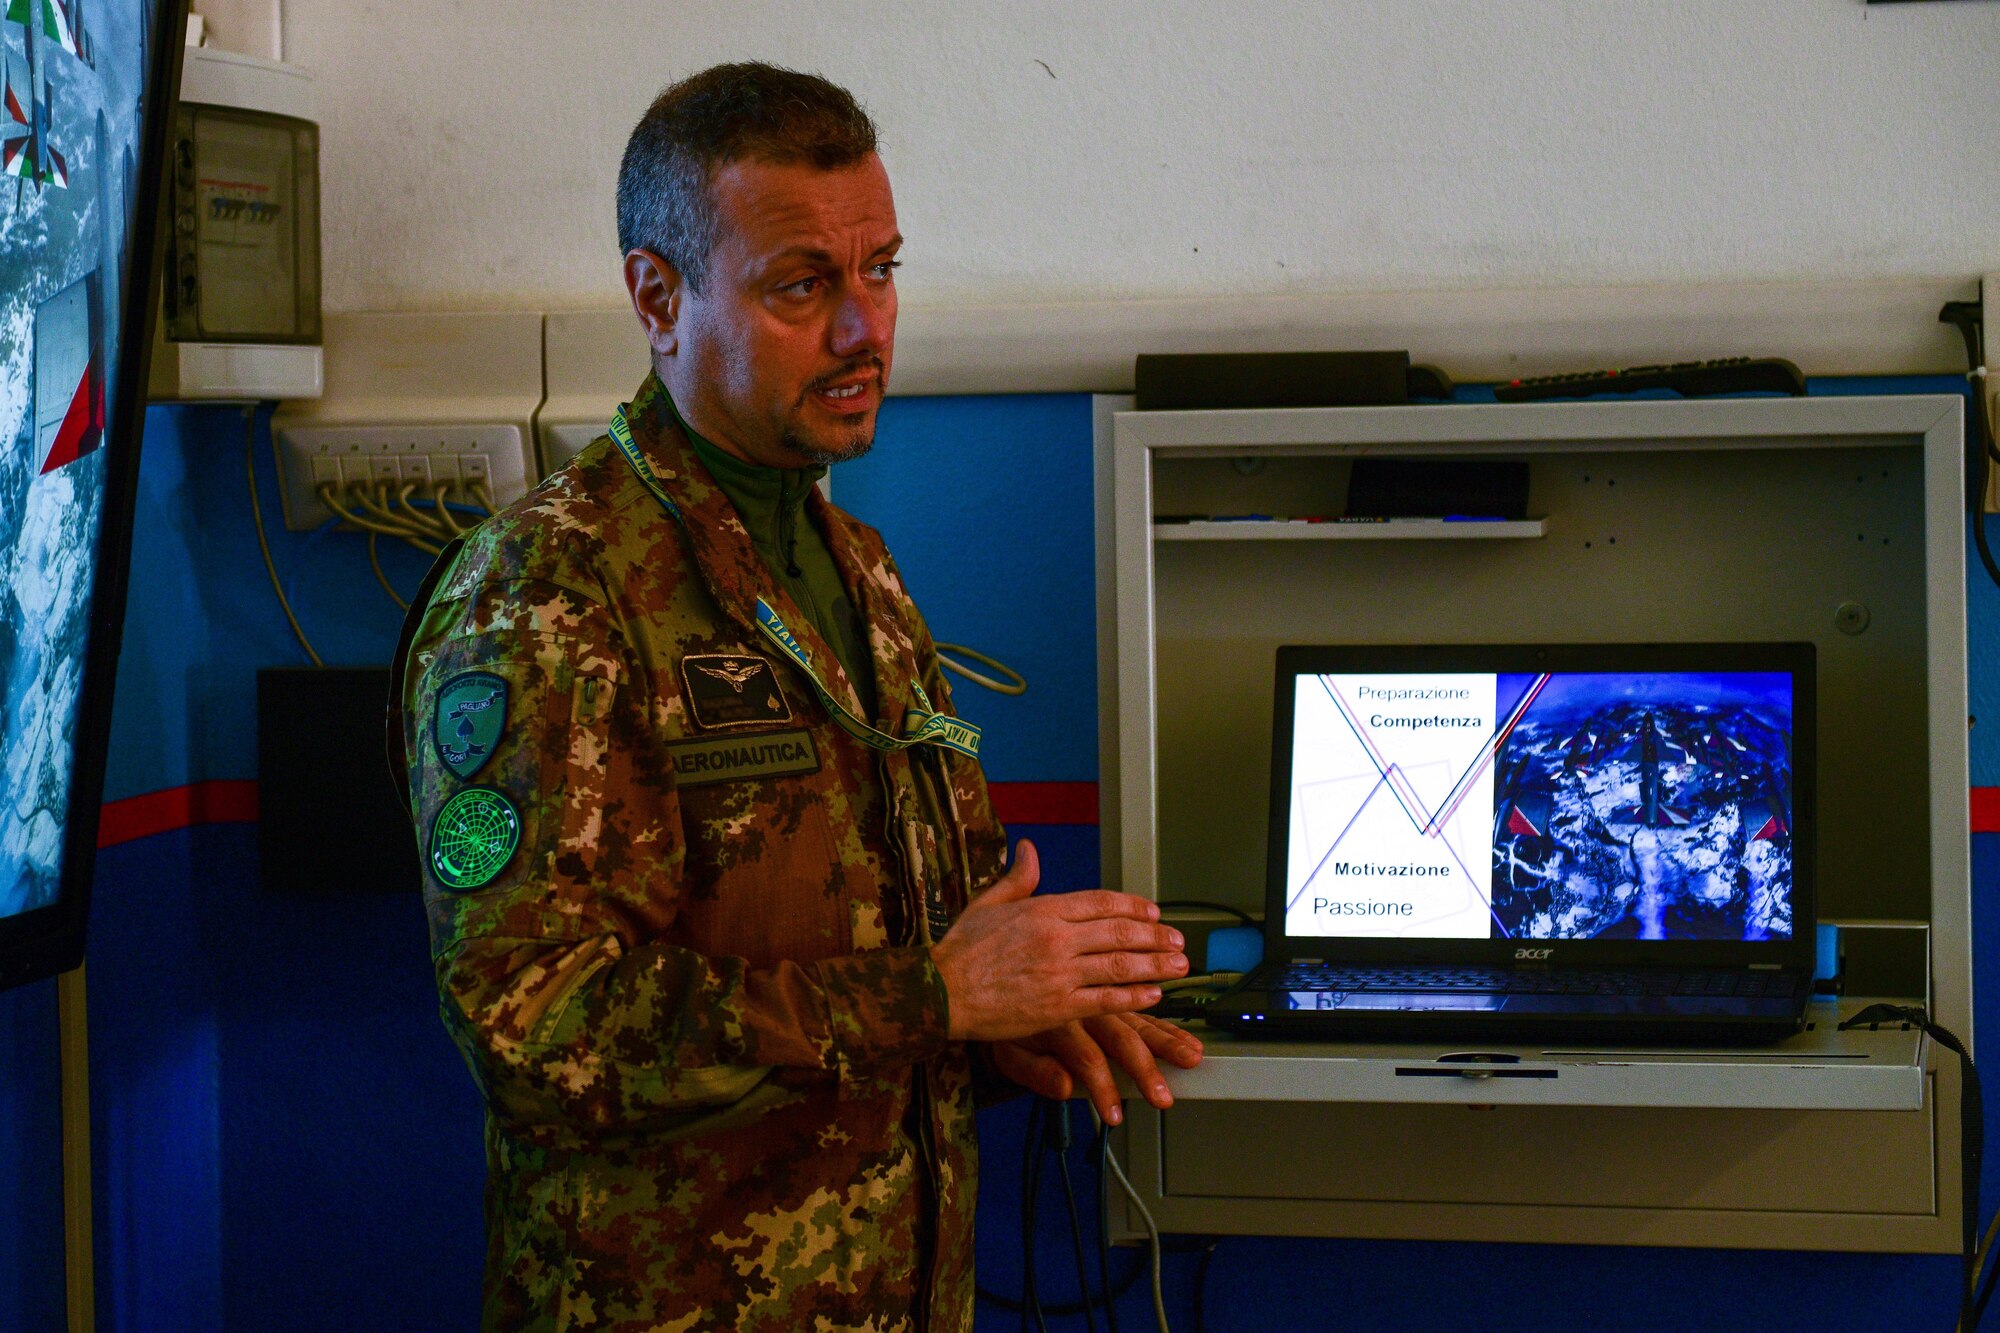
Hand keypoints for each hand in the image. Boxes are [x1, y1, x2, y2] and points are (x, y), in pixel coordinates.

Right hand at [930, 839, 1188, 1041]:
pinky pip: (1105, 1000)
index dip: (1133, 906)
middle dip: (1155, 936)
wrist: (939, 993)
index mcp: (1042, 909)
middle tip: (1179, 940)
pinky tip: (1153, 995)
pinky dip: (1133, 997)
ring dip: (1155, 965)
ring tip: (1179, 965)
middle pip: (1119, 932)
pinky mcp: (1057, 1007)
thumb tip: (1028, 848)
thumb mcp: (987, 903)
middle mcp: (1056, 937)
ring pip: (1119, 965)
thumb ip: (1017, 877)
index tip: (1154, 912)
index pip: (1101, 902)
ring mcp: (1059, 973)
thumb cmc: (960, 949)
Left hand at [987, 1014, 1204, 1125]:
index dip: (1101, 1088)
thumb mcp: (1005, 1050)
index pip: (1085, 1057)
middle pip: (1119, 1038)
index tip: (1113, 1117)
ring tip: (1190, 1058)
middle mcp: (1085, 1006)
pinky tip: (1189, 1038)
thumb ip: (1033, 1071)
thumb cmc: (1006, 1026)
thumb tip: (1063, 1087)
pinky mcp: (1116, 1003)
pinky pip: (1145, 1010)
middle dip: (1144, 1069)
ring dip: (1167, 1041)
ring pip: (1139, 1020)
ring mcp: (1103, 1002)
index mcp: (1058, 1019)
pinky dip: (1168, 1024)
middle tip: (1163, 1096)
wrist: (998, 988)